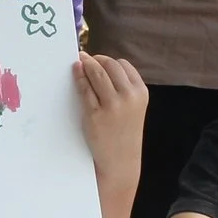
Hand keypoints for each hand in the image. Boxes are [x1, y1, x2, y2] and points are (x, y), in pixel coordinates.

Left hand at [75, 53, 147, 187]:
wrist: (120, 160)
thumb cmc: (124, 131)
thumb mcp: (134, 107)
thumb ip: (124, 87)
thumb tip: (101, 65)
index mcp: (140, 93)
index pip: (123, 65)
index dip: (109, 60)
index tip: (99, 60)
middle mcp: (128, 97)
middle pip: (109, 66)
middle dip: (96, 60)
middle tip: (86, 58)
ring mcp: (112, 106)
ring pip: (96, 74)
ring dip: (86, 65)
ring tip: (79, 63)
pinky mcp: (95, 115)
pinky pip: (84, 89)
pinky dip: (79, 78)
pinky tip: (76, 75)